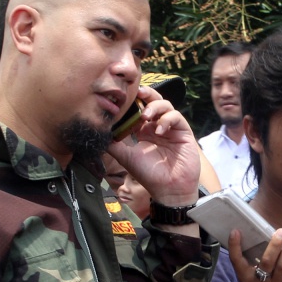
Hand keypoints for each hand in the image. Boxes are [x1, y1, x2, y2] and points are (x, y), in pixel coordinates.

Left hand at [107, 85, 200, 206]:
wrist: (168, 189)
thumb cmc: (148, 174)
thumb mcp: (126, 157)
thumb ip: (113, 144)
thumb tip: (98, 132)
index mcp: (143, 130)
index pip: (137, 109)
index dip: (132, 102)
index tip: (122, 98)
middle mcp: (156, 126)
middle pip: (153, 100)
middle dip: (146, 93)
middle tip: (137, 92)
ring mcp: (171, 127)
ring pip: (165, 105)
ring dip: (155, 106)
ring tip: (146, 115)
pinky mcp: (183, 131)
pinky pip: (176, 116)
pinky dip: (166, 119)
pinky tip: (158, 130)